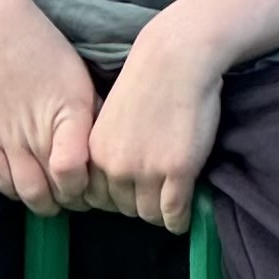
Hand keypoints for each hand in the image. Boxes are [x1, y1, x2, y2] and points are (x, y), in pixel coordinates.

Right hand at [0, 0, 96, 213]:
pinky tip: (26, 185)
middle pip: (57, 190)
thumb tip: (108, 149)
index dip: (87, 189)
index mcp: (69, 115)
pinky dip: (17, 192)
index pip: (75, 172)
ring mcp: (7, 139)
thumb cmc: (42, 51)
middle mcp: (38, 131)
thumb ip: (92, 118)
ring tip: (53, 197)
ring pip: (29, 194)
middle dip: (71, 200)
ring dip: (45, 203)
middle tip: (76, 197)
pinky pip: (1, 182)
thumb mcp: (80, 80)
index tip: (92, 187)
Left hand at [81, 22, 223, 233]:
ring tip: (171, 204)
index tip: (132, 193)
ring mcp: (147, 171)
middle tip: (156, 195)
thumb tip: (119, 177)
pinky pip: (174, 213)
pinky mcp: (178, 171)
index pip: (97, 199)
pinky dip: (179, 220)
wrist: (178, 58)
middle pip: (124, 210)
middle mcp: (115, 166)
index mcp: (95, 152)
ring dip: (160, 214)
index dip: (116, 198)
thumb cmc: (148, 80)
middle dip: (139, 205)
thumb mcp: (112, 117)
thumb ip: (110, 148)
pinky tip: (183, 215)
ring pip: (149, 215)